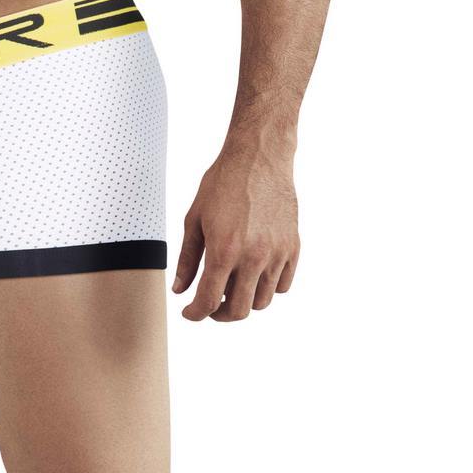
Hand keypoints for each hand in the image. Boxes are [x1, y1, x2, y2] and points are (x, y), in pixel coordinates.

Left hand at [172, 139, 298, 321]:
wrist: (258, 158)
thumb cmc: (223, 183)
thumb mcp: (194, 218)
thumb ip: (186, 258)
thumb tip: (180, 288)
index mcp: (224, 250)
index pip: (208, 301)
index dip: (195, 314)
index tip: (189, 312)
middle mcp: (253, 257)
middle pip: (238, 311)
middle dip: (219, 314)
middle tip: (210, 305)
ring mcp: (277, 254)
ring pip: (262, 301)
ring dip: (244, 301)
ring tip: (231, 285)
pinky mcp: (293, 247)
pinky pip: (283, 285)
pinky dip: (267, 287)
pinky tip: (254, 273)